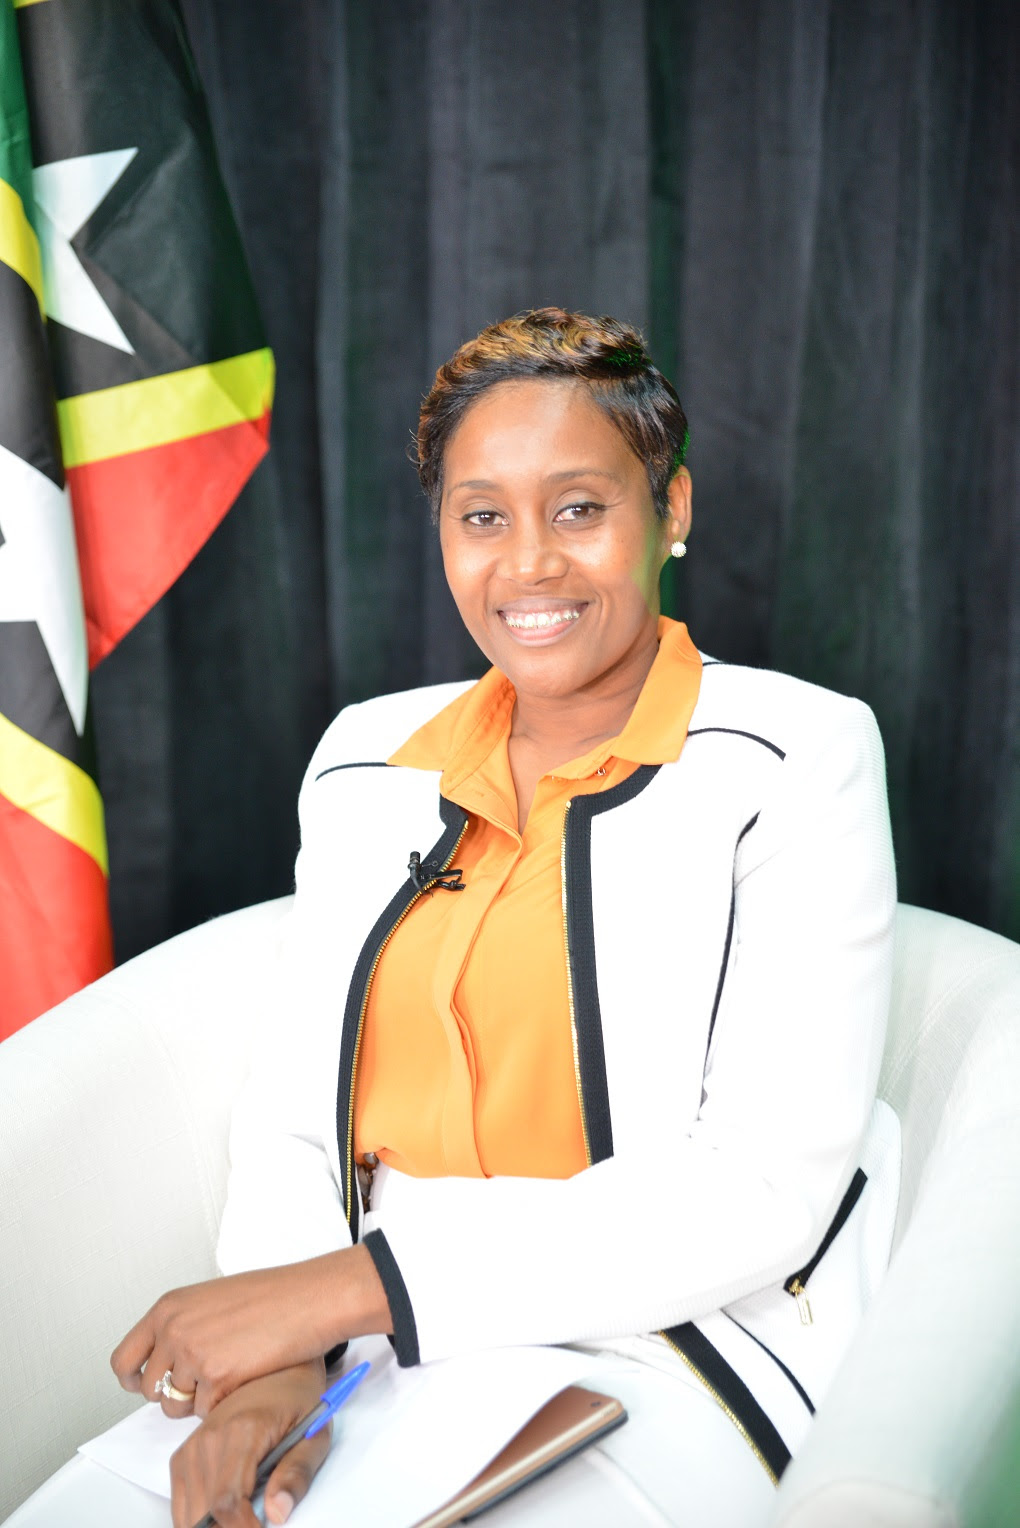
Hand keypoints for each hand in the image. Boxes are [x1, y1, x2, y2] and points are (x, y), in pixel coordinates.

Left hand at [111, 1245, 389, 1416]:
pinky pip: (205, 1412)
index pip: (123, 1358)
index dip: (133, 1378)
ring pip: (175, 1406)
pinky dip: (223, 1404)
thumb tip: (166, 1355)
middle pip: (148, 1388)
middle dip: (172, 1394)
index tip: (145, 1384)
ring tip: (228, 1377)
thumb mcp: (211, 1299)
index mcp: (168, 1308)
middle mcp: (173, 1330)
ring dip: (197, 1401)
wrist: (308, 1298)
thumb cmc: (272, 1296)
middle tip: (202, 1383)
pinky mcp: (216, 1378)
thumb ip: (182, 1324)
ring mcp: (192, 1355)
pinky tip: (244, 1379)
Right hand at [168, 1361, 330, 1527]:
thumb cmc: (299, 1401)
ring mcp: (193, 1445)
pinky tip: (223, 1515)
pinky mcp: (184, 1453)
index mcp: (243, 1431)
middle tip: (253, 1525)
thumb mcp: (314, 1435)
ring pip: (187, 1512)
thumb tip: (277, 1514)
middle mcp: (210, 1437)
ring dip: (210, 1525)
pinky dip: (197, 1516)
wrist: (280, 1369)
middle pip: (202, 1512)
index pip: (227, 1502)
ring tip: (242, 1519)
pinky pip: (180, 1501)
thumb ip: (297, 1475)